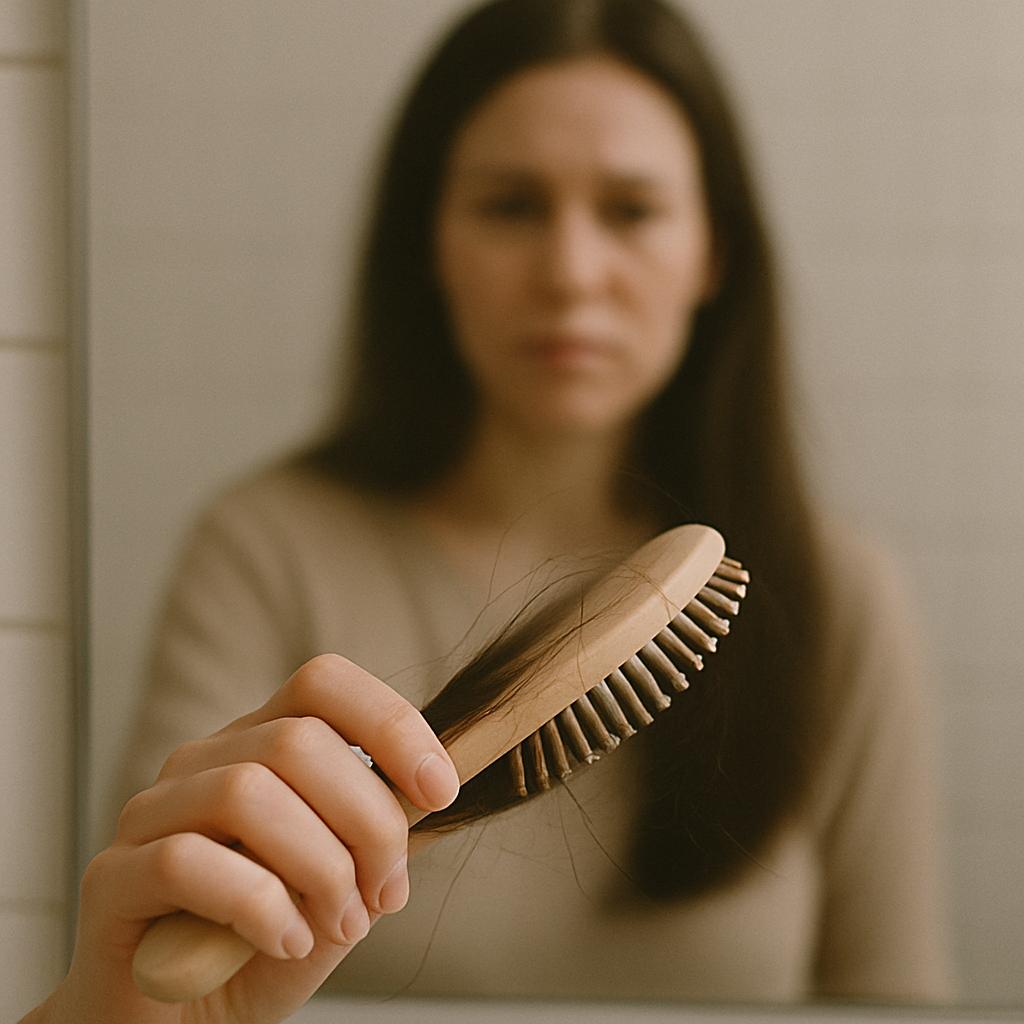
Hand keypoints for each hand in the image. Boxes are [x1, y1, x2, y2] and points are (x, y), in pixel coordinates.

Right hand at [26, 655, 458, 1023]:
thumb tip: (430, 786)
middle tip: (386, 894)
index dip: (390, 724)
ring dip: (319, 867)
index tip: (441, 790)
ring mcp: (151, 814)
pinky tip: (286, 942)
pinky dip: (260, 907)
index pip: (322, 684)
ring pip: (247, 793)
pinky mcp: (112, 878)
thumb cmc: (269, 942)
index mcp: (260, 743)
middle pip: (298, 741)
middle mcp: (203, 762)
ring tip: (340, 925)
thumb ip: (377, 829)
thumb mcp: (347, 880)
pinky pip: (189, 862)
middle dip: (368, 821)